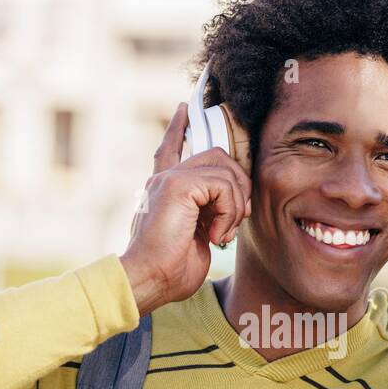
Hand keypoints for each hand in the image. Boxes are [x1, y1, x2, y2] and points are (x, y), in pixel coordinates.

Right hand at [119, 102, 251, 315]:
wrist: (148, 279)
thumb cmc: (170, 271)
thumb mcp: (196, 239)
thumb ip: (208, 217)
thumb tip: (233, 213)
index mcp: (164, 190)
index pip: (170, 148)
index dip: (179, 128)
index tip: (184, 108)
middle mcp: (164, 179)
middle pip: (217, 156)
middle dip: (239, 185)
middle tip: (236, 220)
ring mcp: (170, 178)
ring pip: (226, 171)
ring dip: (235, 205)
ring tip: (222, 234)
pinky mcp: (177, 185)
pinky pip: (223, 186)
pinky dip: (229, 212)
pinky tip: (216, 236)